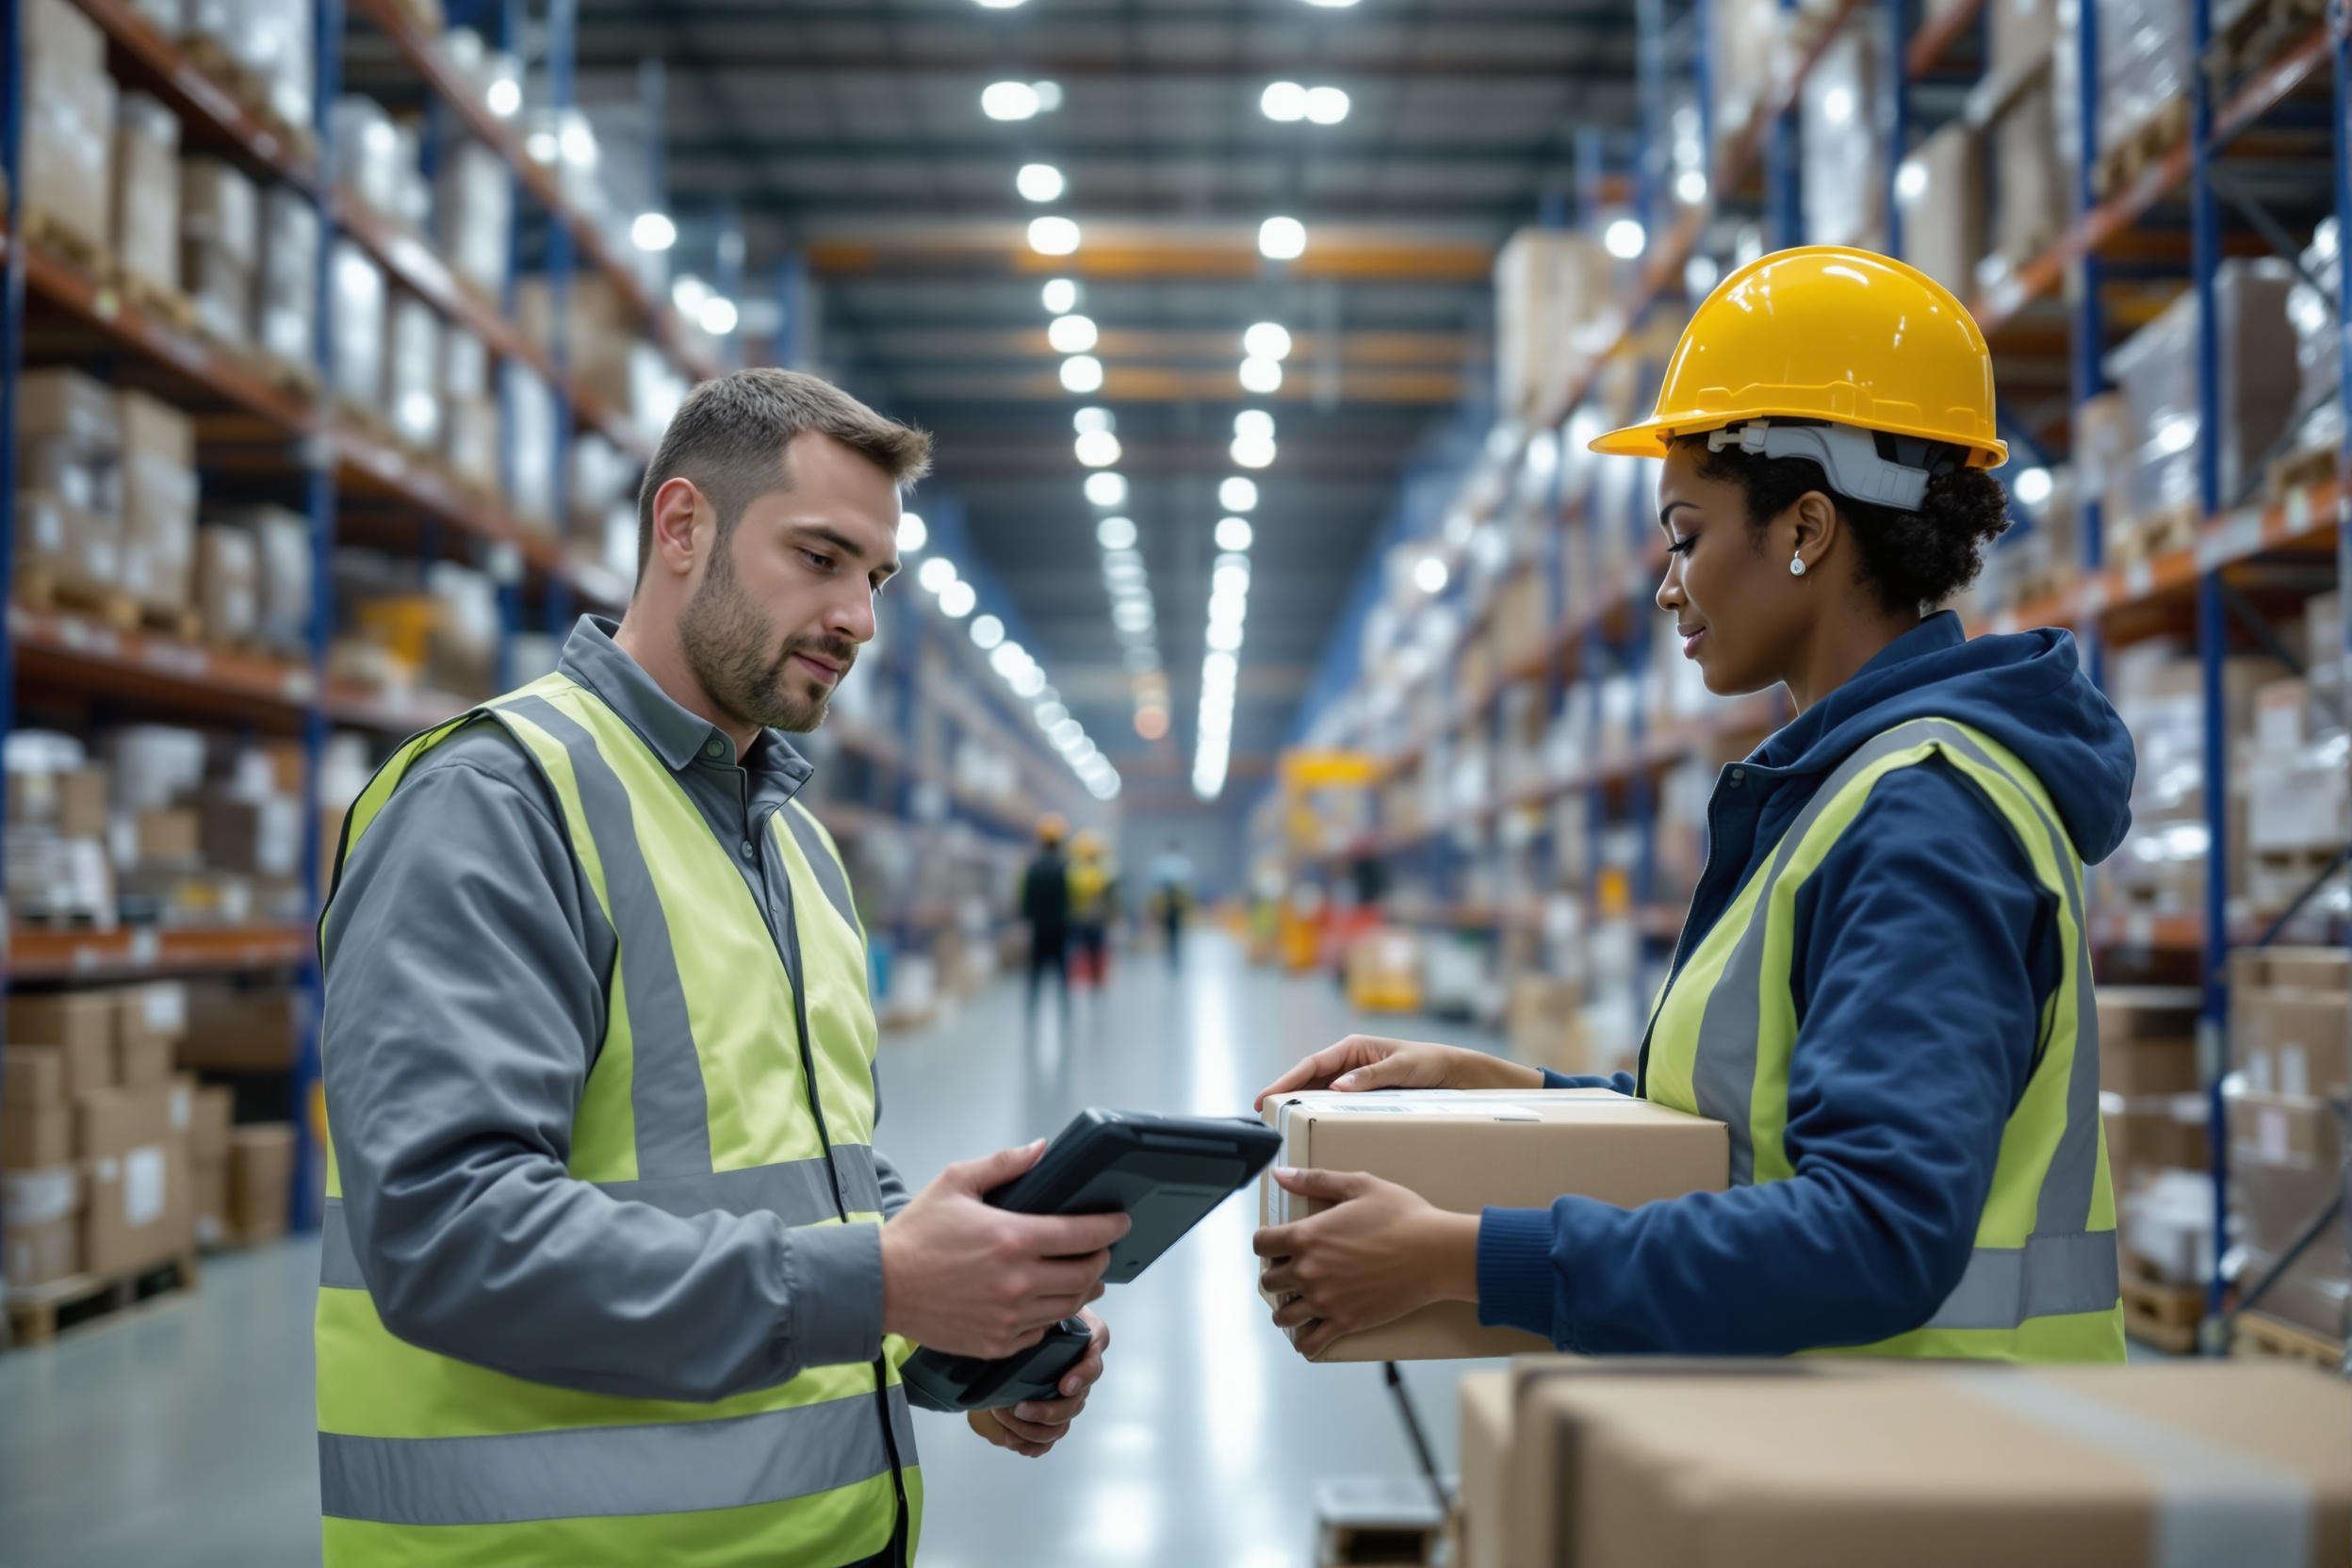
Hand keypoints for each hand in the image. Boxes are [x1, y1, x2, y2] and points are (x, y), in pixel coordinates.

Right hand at [881, 1142, 1131, 1358]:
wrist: (879, 1286)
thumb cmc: (916, 1233)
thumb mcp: (955, 1182)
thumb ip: (1004, 1164)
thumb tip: (1042, 1149)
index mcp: (1013, 1238)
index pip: (1083, 1235)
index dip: (1110, 1227)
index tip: (1121, 1222)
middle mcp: (1019, 1282)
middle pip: (1086, 1274)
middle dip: (1101, 1258)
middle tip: (1101, 1248)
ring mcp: (1010, 1318)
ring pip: (1070, 1305)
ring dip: (1083, 1287)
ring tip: (1081, 1273)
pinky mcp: (997, 1343)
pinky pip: (1043, 1330)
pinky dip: (1052, 1313)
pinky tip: (1046, 1298)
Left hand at [965, 1308, 1110, 1457]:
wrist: (1023, 1327)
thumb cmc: (1041, 1312)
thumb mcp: (1050, 1301)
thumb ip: (1052, 1304)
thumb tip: (1042, 1308)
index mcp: (1086, 1344)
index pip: (1094, 1361)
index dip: (1083, 1376)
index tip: (1065, 1384)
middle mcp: (1079, 1373)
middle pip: (1076, 1402)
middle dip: (1048, 1411)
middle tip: (1020, 1408)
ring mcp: (1067, 1396)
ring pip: (1062, 1424)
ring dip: (1035, 1430)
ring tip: (1009, 1424)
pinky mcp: (1051, 1413)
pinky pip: (1049, 1438)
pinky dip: (1033, 1445)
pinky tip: (1015, 1442)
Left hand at [1253, 1168, 1480, 1359]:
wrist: (1436, 1252)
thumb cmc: (1403, 1216)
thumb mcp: (1358, 1185)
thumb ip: (1314, 1180)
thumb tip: (1281, 1175)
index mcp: (1307, 1236)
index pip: (1261, 1244)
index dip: (1266, 1242)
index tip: (1275, 1244)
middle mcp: (1309, 1271)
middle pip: (1268, 1281)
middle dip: (1276, 1275)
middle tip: (1290, 1272)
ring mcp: (1325, 1300)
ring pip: (1283, 1316)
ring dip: (1285, 1309)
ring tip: (1296, 1303)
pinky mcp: (1346, 1322)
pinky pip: (1311, 1343)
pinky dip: (1305, 1342)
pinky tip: (1309, 1335)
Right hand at [1254, 1033, 1540, 1108]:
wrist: (1458, 1075)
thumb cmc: (1432, 1063)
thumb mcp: (1404, 1068)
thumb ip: (1371, 1076)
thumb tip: (1337, 1086)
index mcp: (1353, 1048)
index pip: (1311, 1065)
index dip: (1285, 1081)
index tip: (1265, 1098)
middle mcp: (1349, 1062)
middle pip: (1308, 1080)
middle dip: (1285, 1096)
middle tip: (1265, 1120)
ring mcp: (1354, 1080)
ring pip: (1317, 1094)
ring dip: (1300, 1108)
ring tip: (1281, 1129)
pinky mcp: (1362, 1095)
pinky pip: (1334, 1105)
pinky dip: (1320, 1116)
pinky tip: (1311, 1131)